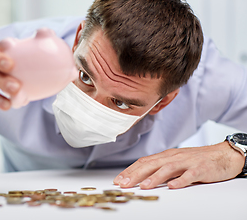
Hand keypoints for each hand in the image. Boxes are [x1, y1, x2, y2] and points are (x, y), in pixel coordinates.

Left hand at [113, 141, 244, 188]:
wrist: (223, 154)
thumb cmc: (197, 160)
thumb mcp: (175, 161)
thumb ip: (161, 168)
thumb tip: (142, 177)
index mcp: (166, 156)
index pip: (144, 162)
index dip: (130, 171)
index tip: (118, 180)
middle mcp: (174, 157)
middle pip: (151, 165)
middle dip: (135, 175)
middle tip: (124, 184)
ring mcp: (187, 162)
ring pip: (167, 169)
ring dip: (154, 178)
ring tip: (143, 186)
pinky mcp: (201, 168)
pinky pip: (190, 175)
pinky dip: (181, 181)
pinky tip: (173, 187)